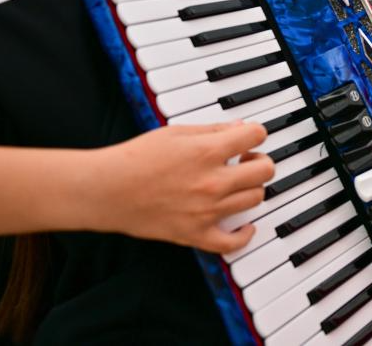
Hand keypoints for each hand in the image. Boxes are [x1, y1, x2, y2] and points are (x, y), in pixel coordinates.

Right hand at [90, 122, 272, 252]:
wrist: (106, 190)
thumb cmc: (135, 159)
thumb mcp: (176, 133)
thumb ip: (211, 131)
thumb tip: (238, 129)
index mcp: (208, 151)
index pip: (256, 136)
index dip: (256, 133)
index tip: (250, 136)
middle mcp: (213, 182)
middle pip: (264, 170)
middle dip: (260, 160)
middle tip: (247, 159)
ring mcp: (207, 210)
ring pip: (255, 199)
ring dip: (253, 188)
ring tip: (238, 183)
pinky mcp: (196, 234)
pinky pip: (233, 242)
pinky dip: (245, 235)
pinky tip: (245, 225)